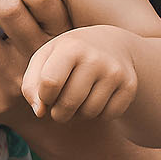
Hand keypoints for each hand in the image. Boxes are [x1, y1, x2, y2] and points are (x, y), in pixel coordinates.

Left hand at [21, 27, 138, 123]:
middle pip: (68, 104)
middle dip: (59, 113)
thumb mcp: (45, 59)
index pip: (49, 84)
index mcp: (70, 47)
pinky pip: (108, 115)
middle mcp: (95, 58)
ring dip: (79, 114)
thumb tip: (39, 112)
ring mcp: (115, 72)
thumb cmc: (68, 55)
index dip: (44, 97)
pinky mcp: (129, 86)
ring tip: (78, 100)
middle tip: (59, 106)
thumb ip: (31, 85)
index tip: (47, 94)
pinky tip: (96, 99)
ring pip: (89, 113)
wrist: (112, 44)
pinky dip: (99, 114)